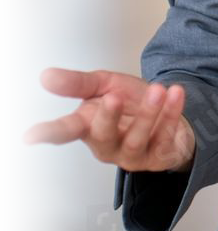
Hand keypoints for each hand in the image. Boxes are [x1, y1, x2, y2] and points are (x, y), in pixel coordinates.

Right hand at [22, 67, 196, 172]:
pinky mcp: (159, 155)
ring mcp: (133, 154)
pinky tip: (175, 93)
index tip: (28, 136)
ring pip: (136, 139)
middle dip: (107, 118)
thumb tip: (46, 75)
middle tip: (113, 97)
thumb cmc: (131, 103)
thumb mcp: (105, 85)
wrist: (168, 113)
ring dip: (147, 115)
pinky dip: (171, 114)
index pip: (64, 132)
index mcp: (89, 127)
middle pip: (103, 136)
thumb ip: (77, 83)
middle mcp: (108, 145)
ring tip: (157, 89)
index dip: (47, 133)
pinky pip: (165, 136)